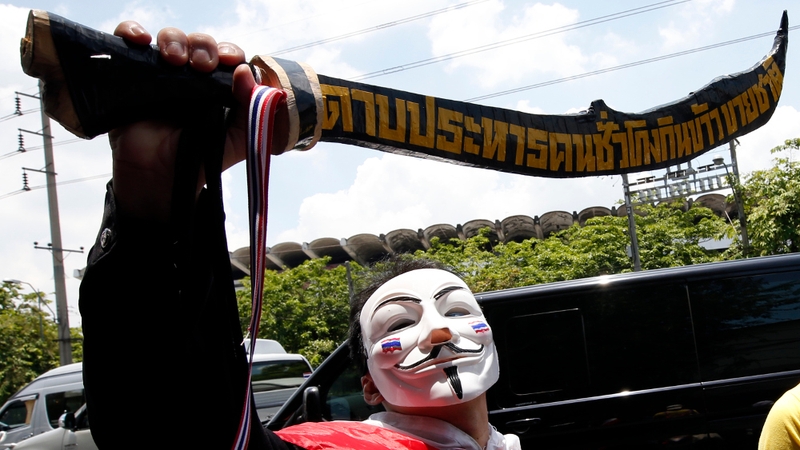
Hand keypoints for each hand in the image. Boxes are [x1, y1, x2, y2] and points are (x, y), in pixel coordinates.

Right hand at [108, 22, 273, 222]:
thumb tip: (246, 71)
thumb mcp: (237, 140)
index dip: (229, 52)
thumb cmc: (199, 161)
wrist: (160, 178)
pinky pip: (128, 41)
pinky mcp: (131, 75)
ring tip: (174, 60)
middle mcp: (191, 77)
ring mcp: (161, 74)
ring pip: (170, 38)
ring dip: (175, 40)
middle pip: (200, 43)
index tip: (228, 61)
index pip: (226, 56)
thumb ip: (251, 109)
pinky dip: (132, 31)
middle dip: (204, 46)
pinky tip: (141, 40)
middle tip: (202, 66)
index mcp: (218, 89)